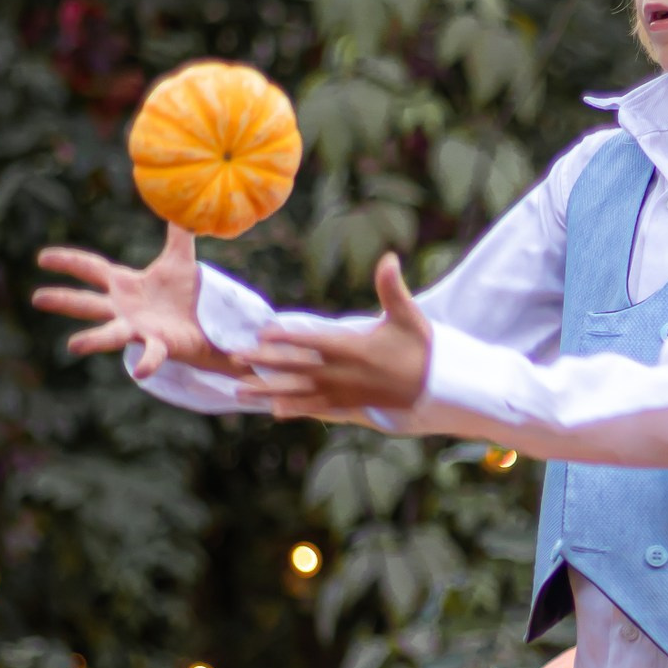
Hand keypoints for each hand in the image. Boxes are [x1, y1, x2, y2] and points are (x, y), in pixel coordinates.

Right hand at [33, 225, 240, 379]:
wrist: (204, 324)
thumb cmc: (184, 294)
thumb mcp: (180, 259)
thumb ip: (178, 232)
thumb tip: (177, 203)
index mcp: (123, 284)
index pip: (90, 268)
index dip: (67, 261)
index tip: (42, 258)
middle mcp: (123, 309)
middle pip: (88, 303)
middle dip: (63, 300)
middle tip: (37, 298)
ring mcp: (138, 329)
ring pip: (111, 334)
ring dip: (93, 340)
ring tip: (74, 346)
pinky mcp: (159, 345)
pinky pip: (151, 355)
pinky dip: (146, 362)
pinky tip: (139, 371)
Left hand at [246, 254, 433, 420]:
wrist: (435, 388)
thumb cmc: (420, 348)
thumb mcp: (408, 315)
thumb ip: (393, 288)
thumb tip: (389, 258)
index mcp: (353, 349)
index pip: (311, 341)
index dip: (285, 337)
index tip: (260, 333)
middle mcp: (342, 374)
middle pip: (294, 368)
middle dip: (262, 363)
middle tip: (233, 359)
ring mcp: (343, 392)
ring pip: (298, 392)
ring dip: (267, 391)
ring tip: (239, 391)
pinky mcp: (349, 405)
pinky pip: (316, 409)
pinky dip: (295, 409)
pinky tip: (274, 410)